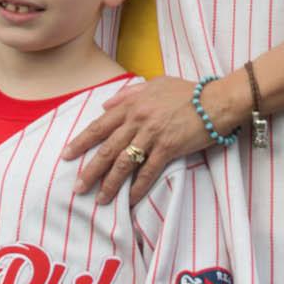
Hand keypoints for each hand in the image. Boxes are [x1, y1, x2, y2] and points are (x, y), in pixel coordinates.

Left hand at [62, 75, 215, 203]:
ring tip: (100, 199)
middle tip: (78, 187)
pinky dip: (138, 187)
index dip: (81, 142)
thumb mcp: (155, 84)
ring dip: (110, 183)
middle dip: (90, 170)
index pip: (100, 125)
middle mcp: (138, 120)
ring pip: (124, 163)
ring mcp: (152, 134)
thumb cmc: (188, 91)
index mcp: (132, 104)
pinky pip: (148, 171)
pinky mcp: (168, 148)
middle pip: (107, 148)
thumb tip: (105, 105)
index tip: (67, 155)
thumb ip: (128, 94)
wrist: (216, 100)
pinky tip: (129, 200)